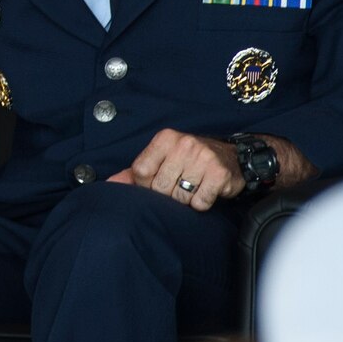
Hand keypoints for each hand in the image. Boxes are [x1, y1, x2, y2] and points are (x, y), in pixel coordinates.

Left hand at [109, 129, 243, 211]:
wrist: (232, 157)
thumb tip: (110, 184)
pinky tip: (205, 190)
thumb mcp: (162, 158)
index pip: (140, 171)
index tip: (158, 181)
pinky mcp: (219, 174)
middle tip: (180, 185)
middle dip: (167, 194)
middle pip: (159, 187)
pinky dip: (201, 203)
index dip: (146, 184)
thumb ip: (135, 172)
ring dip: (185, 200)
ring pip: (179, 197)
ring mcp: (203, 158)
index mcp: (165, 138)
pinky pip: (199, 202)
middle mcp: (184, 144)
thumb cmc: (190, 160)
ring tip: (193, 186)